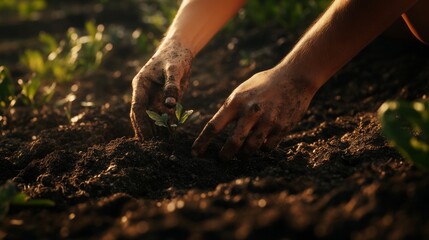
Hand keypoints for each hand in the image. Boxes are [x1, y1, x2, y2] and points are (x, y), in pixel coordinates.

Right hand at [130, 39, 192, 139]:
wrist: (180, 52)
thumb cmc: (175, 58)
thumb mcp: (175, 70)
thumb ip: (172, 86)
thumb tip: (169, 105)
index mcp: (141, 84)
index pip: (137, 107)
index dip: (141, 122)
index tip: (145, 136)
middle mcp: (144, 93)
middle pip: (141, 115)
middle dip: (145, 130)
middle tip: (150, 147)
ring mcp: (153, 98)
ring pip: (151, 118)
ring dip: (155, 131)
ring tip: (160, 146)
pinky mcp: (163, 101)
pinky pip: (162, 116)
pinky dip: (165, 126)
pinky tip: (169, 137)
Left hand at [192, 69, 315, 159]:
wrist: (295, 77)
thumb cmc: (265, 83)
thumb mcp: (243, 90)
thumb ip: (232, 108)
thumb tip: (219, 127)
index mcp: (236, 102)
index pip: (214, 126)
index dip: (203, 142)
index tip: (195, 153)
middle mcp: (250, 112)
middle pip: (233, 143)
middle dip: (225, 155)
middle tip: (222, 158)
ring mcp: (267, 121)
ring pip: (250, 149)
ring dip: (244, 154)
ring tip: (242, 152)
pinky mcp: (281, 128)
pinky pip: (267, 147)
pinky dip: (262, 148)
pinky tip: (262, 143)